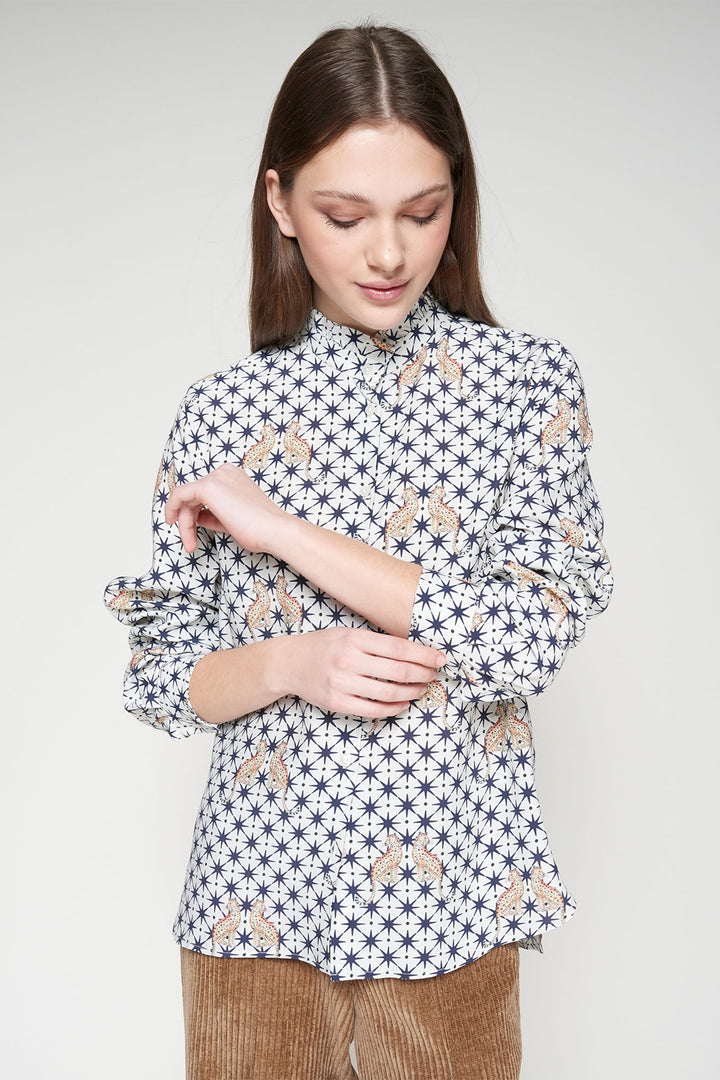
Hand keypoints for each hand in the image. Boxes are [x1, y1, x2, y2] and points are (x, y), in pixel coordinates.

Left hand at [164, 463, 285, 553]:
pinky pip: (179, 494)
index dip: (195, 514)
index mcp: (233, 477)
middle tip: (190, 542)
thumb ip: (213, 516)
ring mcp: (216, 477)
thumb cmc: (261, 529)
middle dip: (187, 520)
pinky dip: (173, 508)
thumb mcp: (232, 520)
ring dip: (184, 522)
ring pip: (186, 498)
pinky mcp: (208, 486)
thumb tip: (197, 517)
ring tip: (190, 543)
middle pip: (193, 496)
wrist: (274, 530)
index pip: (205, 494)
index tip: (192, 531)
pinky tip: (173, 522)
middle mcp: (224, 472)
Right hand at [283, 626, 445, 719]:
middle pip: (398, 671)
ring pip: (389, 693)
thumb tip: (415, 652)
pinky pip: (373, 710)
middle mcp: (348, 660)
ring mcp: (342, 683)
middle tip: (434, 675)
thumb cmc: (324, 646)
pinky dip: (394, 708)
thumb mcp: (348, 634)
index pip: (399, 648)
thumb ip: (377, 643)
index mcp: (354, 638)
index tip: (440, 659)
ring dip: (412, 692)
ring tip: (421, 689)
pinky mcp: (337, 702)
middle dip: (423, 674)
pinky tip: (402, 703)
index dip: (424, 655)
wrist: (288, 663)